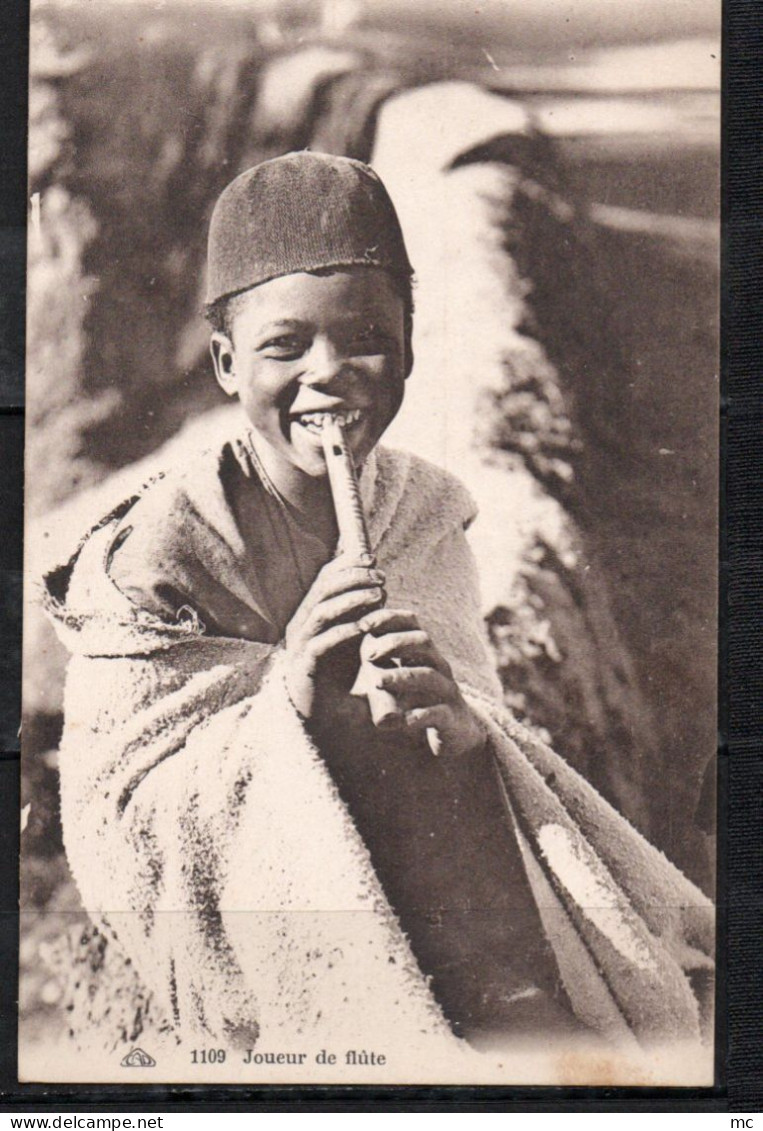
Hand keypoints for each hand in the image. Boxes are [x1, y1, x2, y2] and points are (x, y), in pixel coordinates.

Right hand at [283, 553, 385, 722]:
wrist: (326, 716)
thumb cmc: (341, 674)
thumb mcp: (354, 637)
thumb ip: (361, 613)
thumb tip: (379, 585)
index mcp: (312, 614)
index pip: (325, 579)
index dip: (347, 564)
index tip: (372, 558)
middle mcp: (303, 625)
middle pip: (322, 590)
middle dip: (353, 577)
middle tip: (381, 577)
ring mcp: (300, 646)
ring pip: (321, 612)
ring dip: (351, 600)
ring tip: (378, 595)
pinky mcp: (304, 668)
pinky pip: (320, 645)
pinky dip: (343, 633)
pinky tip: (364, 628)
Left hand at [357, 609, 486, 758]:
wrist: (455, 729)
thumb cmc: (418, 698)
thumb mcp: (398, 675)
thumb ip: (378, 659)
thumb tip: (341, 636)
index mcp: (423, 652)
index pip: (410, 623)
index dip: (388, 619)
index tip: (363, 623)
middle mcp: (438, 666)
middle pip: (423, 642)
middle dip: (394, 644)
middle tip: (367, 655)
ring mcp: (447, 691)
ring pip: (429, 676)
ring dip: (401, 677)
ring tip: (377, 682)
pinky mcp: (451, 718)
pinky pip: (438, 713)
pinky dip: (419, 715)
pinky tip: (401, 720)